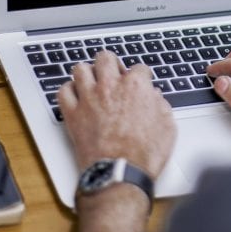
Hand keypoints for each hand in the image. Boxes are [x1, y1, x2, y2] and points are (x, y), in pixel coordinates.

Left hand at [58, 51, 175, 179]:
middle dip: (111, 63)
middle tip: (114, 74)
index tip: (141, 82)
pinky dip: (69, 91)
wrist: (120, 173)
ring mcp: (89, 98)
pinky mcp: (73, 114)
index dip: (142, 76)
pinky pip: (63, 91)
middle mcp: (110, 86)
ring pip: (80, 69)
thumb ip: (161, 105)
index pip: (139, 68)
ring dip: (88, 73)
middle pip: (106, 58)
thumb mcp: (167, 126)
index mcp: (136, 86)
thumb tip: (155, 97)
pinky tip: (76, 96)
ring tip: (92, 82)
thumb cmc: (145, 154)